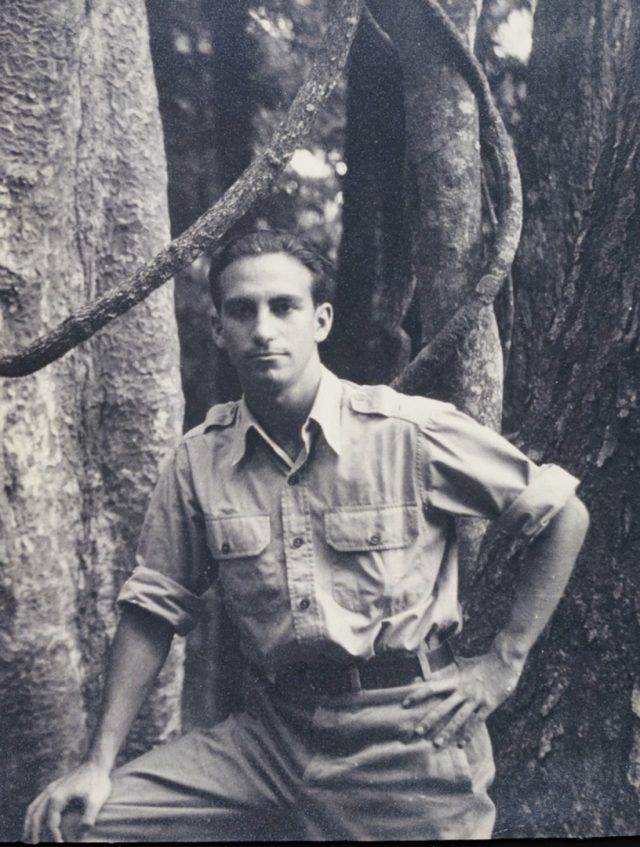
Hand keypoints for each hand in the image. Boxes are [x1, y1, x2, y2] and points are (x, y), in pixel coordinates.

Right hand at [23, 762, 111, 842]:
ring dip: (29, 825)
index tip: (61, 844)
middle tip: (34, 845)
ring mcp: (51, 789)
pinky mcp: (54, 787)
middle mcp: (51, 793)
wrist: (96, 762)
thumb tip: (82, 835)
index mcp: (58, 797)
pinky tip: (34, 821)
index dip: (55, 837)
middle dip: (34, 833)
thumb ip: (88, 818)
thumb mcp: (96, 799)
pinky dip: (33, 814)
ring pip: (33, 809)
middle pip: (36, 817)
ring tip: (27, 839)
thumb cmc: (97, 781)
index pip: (51, 823)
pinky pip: (37, 802)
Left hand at [401, 650, 521, 747]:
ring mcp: (476, 699)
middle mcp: (463, 690)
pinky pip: (477, 722)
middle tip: (416, 732)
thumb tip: (431, 662)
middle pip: (442, 707)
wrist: (504, 660)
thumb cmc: (482, 662)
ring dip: (447, 732)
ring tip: (436, 744)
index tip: (405, 703)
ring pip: (458, 718)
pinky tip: (461, 744)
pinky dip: (468, 734)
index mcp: (455, 679)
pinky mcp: (489, 705)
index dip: (418, 695)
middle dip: (429, 720)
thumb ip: (449, 667)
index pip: (432, 687)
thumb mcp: (463, 663)